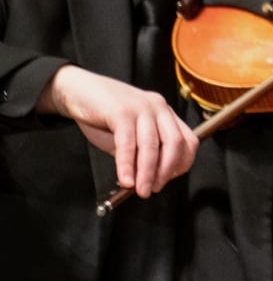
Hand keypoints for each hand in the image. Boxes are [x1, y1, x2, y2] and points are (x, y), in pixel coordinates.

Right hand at [38, 65, 196, 196]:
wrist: (76, 90)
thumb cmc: (104, 115)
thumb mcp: (130, 135)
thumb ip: (141, 154)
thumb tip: (148, 180)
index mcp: (165, 113)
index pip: (188, 141)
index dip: (181, 164)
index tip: (168, 180)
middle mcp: (158, 108)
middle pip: (175, 143)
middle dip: (167, 171)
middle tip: (154, 188)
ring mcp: (141, 107)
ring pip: (151, 145)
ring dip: (147, 173)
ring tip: (141, 190)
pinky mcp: (121, 111)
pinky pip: (128, 143)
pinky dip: (127, 165)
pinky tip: (125, 178)